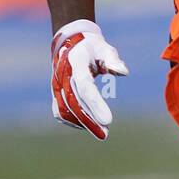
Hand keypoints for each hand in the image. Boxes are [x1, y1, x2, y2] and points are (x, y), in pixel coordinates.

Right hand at [50, 19, 128, 139]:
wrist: (71, 44)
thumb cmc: (93, 48)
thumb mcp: (105, 48)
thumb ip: (113, 59)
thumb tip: (123, 72)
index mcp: (75, 62)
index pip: (85, 87)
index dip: (96, 105)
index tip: (109, 121)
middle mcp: (62, 75)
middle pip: (74, 103)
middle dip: (90, 121)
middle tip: (105, 134)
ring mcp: (56, 85)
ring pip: (65, 110)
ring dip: (82, 123)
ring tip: (101, 133)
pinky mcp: (55, 93)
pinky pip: (60, 112)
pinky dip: (73, 121)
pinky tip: (89, 125)